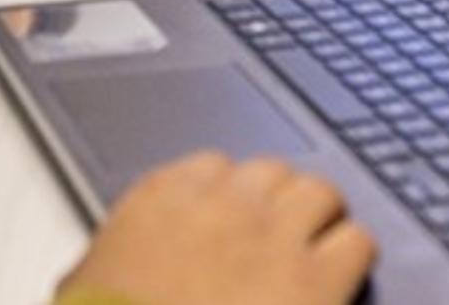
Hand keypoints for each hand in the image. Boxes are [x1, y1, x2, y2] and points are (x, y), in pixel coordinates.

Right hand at [58, 152, 375, 304]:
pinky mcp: (315, 279)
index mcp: (165, 195)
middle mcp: (225, 202)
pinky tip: (343, 276)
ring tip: (316, 247)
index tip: (229, 222)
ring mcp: (275, 235)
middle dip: (278, 200)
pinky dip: (352, 255)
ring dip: (318, 218)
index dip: (228, 198)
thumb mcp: (90, 276)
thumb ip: (119, 250)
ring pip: (320, 193)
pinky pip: (357, 241)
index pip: (215, 168)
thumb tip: (117, 263)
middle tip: (277, 235)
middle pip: (273, 172)